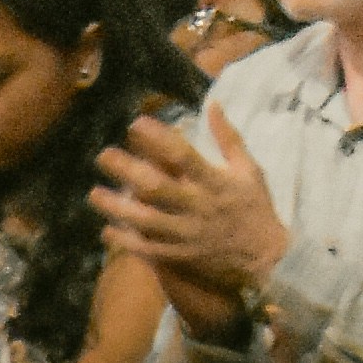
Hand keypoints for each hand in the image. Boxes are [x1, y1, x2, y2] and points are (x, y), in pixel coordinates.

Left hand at [90, 99, 288, 327]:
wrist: (267, 258)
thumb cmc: (256, 208)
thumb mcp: (250, 169)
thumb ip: (228, 138)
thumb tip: (212, 104)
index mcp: (214, 183)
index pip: (183, 156)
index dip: (158, 138)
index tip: (135, 124)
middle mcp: (197, 207)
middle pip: (156, 188)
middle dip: (127, 171)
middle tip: (103, 156)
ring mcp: (187, 234)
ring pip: (146, 221)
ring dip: (118, 208)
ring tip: (94, 194)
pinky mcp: (182, 256)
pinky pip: (150, 250)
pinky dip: (127, 242)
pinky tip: (107, 230)